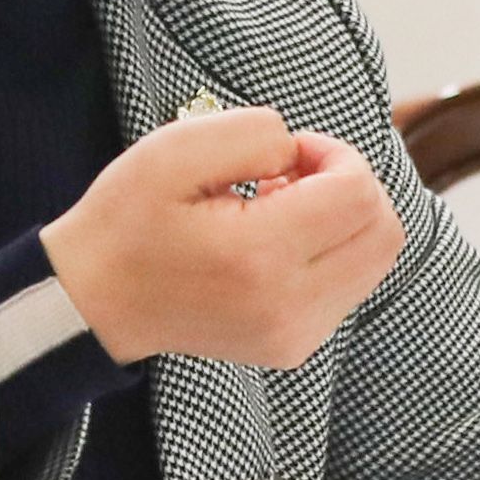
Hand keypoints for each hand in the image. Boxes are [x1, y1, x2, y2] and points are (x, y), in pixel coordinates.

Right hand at [41, 106, 403, 369]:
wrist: (95, 301)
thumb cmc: (128, 221)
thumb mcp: (174, 149)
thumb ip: (255, 133)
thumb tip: (303, 155)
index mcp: (259, 256)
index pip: (357, 194)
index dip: (335, 154)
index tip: (290, 152)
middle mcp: (288, 306)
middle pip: (384, 230)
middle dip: (351, 185)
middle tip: (292, 176)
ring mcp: (296, 334)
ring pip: (377, 259)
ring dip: (344, 219)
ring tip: (284, 209)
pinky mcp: (295, 346)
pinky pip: (352, 285)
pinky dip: (333, 251)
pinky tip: (279, 242)